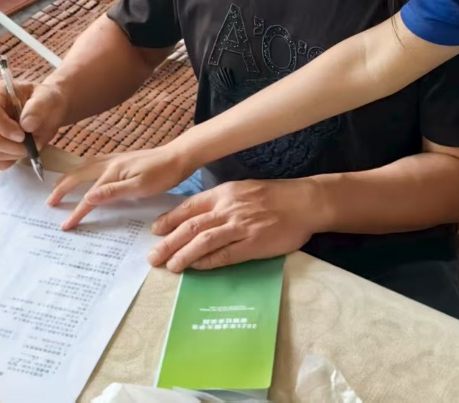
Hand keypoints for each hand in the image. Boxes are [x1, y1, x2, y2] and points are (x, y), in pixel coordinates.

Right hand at [0, 81, 65, 171]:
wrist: (48, 112)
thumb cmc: (46, 102)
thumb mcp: (48, 99)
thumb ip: (38, 108)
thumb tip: (26, 125)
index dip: (5, 128)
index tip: (23, 135)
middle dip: (14, 146)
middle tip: (33, 143)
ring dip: (14, 154)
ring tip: (30, 145)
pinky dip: (6, 162)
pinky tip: (18, 153)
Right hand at [47, 145, 190, 229]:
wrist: (179, 155)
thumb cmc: (164, 174)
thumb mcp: (141, 187)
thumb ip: (113, 192)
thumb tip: (88, 198)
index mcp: (112, 171)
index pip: (88, 195)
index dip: (75, 211)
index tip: (65, 226)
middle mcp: (109, 162)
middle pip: (77, 174)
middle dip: (62, 188)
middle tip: (50, 202)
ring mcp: (114, 158)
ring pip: (83, 166)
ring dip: (69, 177)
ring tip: (59, 187)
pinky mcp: (121, 158)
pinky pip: (93, 164)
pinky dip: (81, 170)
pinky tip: (85, 175)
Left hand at [146, 179, 322, 271]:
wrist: (305, 202)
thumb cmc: (275, 196)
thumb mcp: (243, 190)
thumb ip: (221, 201)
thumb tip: (196, 216)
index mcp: (225, 193)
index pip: (190, 207)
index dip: (169, 219)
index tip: (154, 231)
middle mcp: (229, 208)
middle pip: (191, 226)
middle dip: (168, 242)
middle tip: (152, 256)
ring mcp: (241, 226)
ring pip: (204, 241)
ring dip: (183, 255)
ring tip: (170, 266)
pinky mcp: (253, 244)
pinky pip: (225, 255)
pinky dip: (208, 262)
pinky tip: (197, 268)